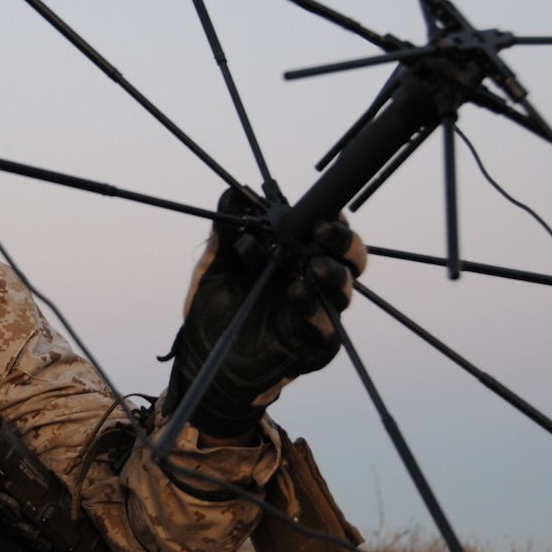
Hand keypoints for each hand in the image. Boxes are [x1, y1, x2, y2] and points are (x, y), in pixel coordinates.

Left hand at [164, 189, 365, 438]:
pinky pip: (325, 329)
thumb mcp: (214, 266)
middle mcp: (314, 281)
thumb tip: (231, 194)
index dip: (331, 217)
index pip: (326, 231)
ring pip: (343, 291)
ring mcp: (317, 313)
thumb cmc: (214, 308)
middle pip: (349, 257)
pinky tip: (299, 295)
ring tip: (312, 267)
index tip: (320, 208)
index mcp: (297, 256)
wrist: (202, 357)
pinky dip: (314, 311)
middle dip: (343, 242)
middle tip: (322, 232)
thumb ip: (224, 233)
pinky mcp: (313, 346)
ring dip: (332, 275)